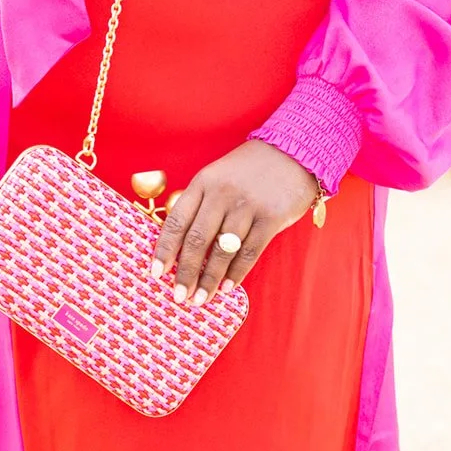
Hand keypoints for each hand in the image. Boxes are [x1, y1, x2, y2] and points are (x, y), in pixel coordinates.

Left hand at [150, 141, 320, 305]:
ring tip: (200, 299)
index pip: (176, 221)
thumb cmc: (249, 170)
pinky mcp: (271, 217)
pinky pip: (249, 252)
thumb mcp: (217, 177)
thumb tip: (180, 248)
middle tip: (178, 296)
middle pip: (197, 240)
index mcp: (203, 183)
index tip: (155, 273)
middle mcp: (222, 194)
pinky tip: (227, 288)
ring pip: (222, 250)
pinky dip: (236, 273)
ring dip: (210, 279)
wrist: (294, 151)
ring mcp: (247, 206)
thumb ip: (200, 204)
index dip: (164, 250)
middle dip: (185, 273)